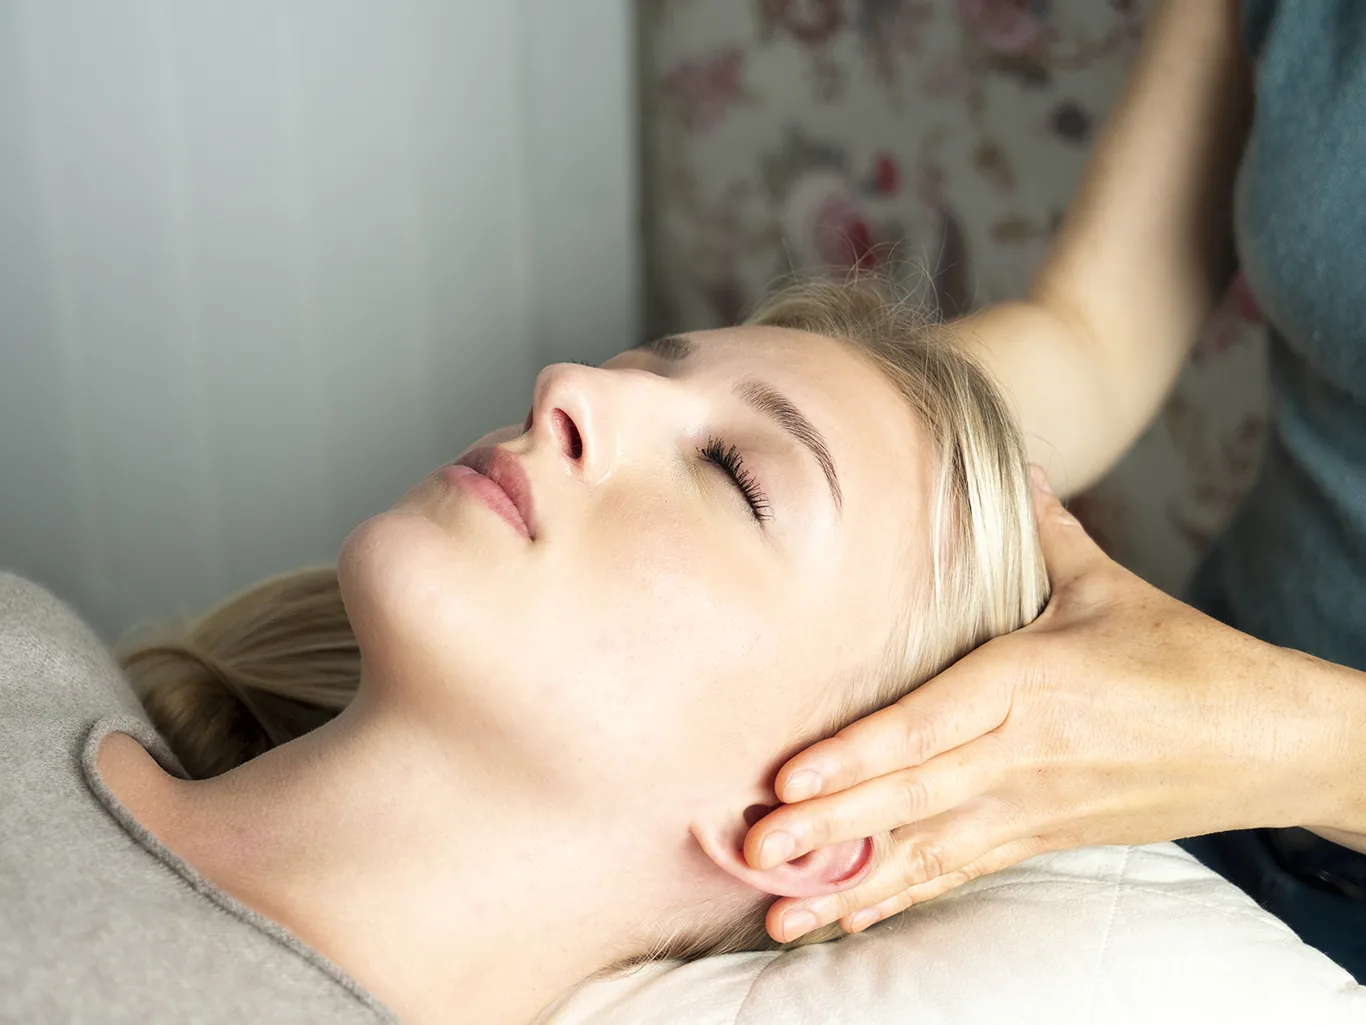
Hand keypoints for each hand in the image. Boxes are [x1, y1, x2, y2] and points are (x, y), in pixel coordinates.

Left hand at [746, 469, 1347, 942]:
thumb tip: (1016, 464)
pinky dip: (899, 897)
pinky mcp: (1040, 837)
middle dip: (829, 825)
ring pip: (927, 848)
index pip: (930, 722)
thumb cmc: (1186, 658)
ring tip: (779, 909)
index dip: (859, 753)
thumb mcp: (1110, 586)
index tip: (790, 776)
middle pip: (913, 794)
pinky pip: (958, 872)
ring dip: (850, 881)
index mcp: (1032, 679)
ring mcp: (1031, 805)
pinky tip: (844, 919)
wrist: (1267, 742)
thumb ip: (1046, 533)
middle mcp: (1023, 752)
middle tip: (754, 848)